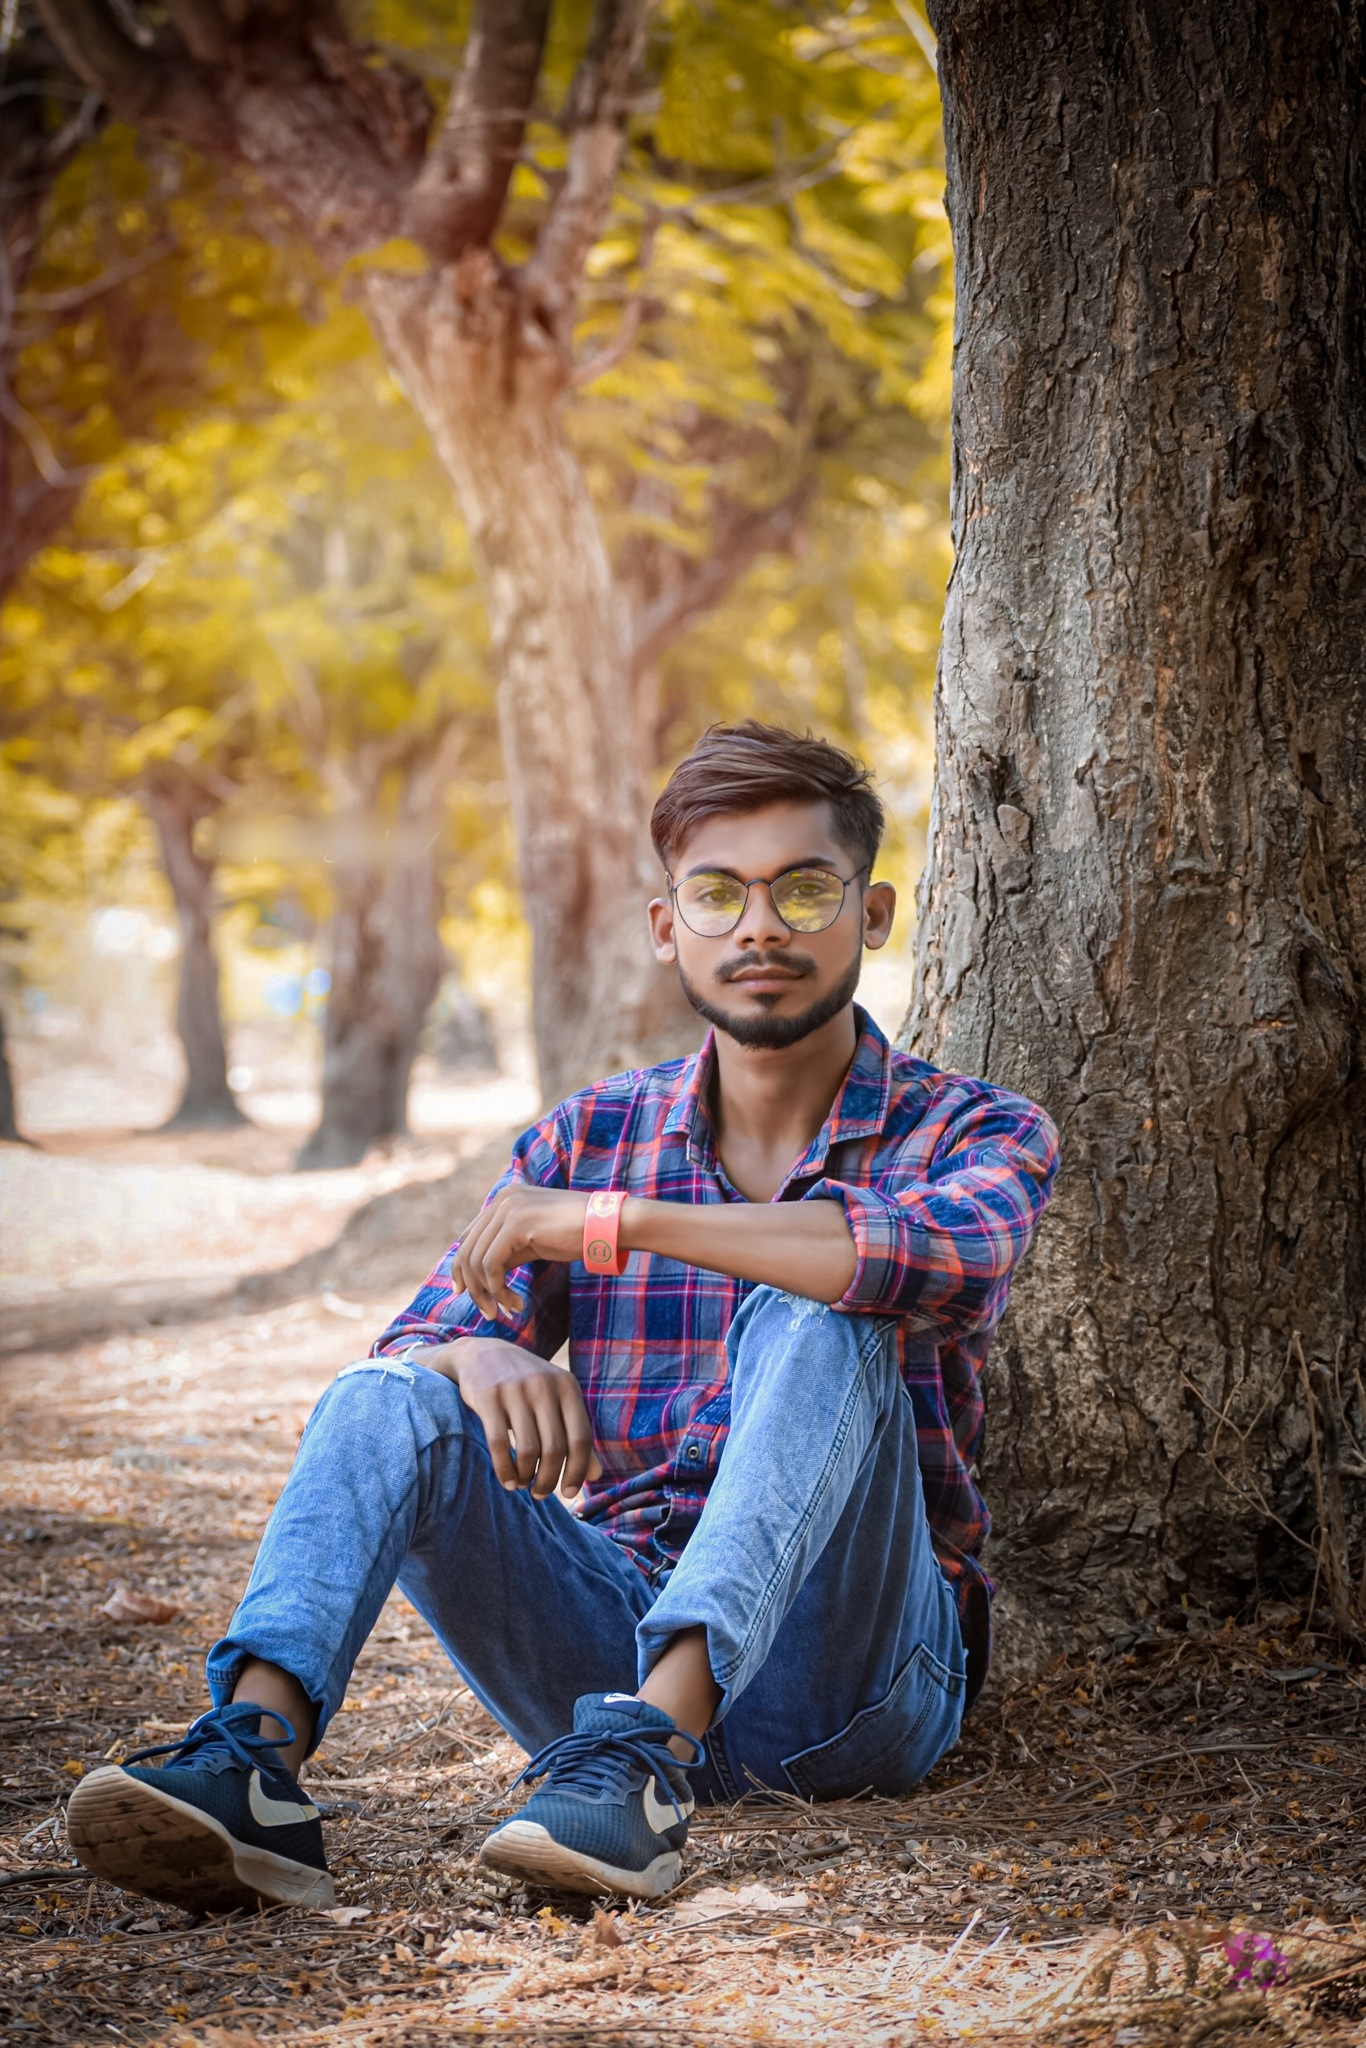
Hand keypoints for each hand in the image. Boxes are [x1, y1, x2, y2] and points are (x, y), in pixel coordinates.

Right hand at [446, 1336, 601, 1497]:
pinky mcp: (488, 1397)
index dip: (577, 1471)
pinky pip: (498, 1444)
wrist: (483, 1354)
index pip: (581, 1438)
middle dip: (548, 1480)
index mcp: (567, 1387)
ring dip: (526, 1476)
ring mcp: (515, 1390)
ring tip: (522, 1484)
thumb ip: (576, 1434)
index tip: (570, 1494)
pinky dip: (504, 1470)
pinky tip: (507, 1481)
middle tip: (541, 1493)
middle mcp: (544, 1386)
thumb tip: (595, 1474)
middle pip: (554, 1448)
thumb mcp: (557, 1400)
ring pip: (527, 1449)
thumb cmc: (528, 1385)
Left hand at [451, 1185, 590, 1319]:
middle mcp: (501, 1200)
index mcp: (503, 1199)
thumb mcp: (532, 1241)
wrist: (606, 1225)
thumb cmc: (575, 1235)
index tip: (466, 1293)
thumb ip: (505, 1250)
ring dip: (488, 1293)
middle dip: (474, 1287)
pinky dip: (498, 1290)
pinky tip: (516, 1302)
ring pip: (476, 1260)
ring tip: (507, 1310)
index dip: (461, 1269)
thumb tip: (478, 1276)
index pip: (468, 1237)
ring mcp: (507, 1209)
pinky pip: (491, 1265)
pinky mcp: (516, 1224)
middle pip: (466, 1250)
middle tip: (489, 1313)